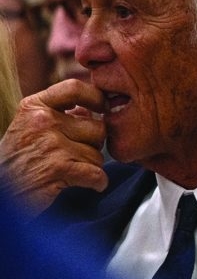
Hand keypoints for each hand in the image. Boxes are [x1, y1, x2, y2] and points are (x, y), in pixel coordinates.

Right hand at [0, 80, 107, 214]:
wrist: (0, 191)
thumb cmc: (17, 160)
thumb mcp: (30, 127)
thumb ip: (60, 115)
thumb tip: (91, 110)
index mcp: (34, 106)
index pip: (75, 88)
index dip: (97, 97)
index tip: (103, 109)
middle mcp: (42, 121)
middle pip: (97, 128)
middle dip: (94, 145)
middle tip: (78, 155)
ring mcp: (51, 144)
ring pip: (97, 154)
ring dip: (91, 166)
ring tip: (71, 171)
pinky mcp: (59, 168)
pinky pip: (97, 173)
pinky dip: (98, 182)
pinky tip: (90, 184)